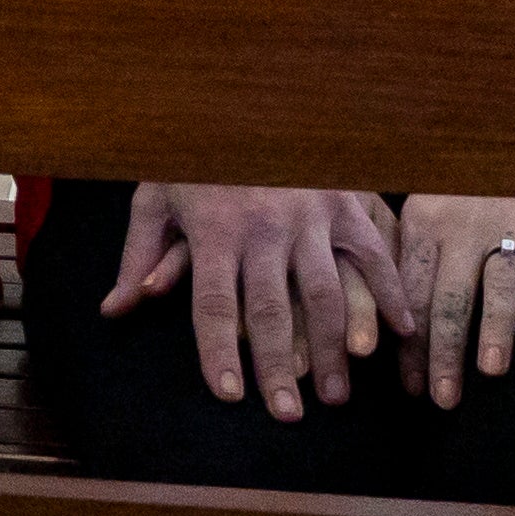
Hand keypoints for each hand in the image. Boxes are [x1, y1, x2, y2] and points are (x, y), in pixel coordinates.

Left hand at [100, 183, 415, 417]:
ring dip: (334, 348)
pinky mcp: (346, 205)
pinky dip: (390, 295)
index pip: (214, 304)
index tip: (229, 395)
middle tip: (287, 415)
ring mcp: (311, 217)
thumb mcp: (156, 198)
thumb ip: (140, 256)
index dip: (219, 351)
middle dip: (279, 367)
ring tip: (336, 395)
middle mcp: (264, 228)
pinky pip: (373, 256)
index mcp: (215, 230)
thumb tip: (114, 310)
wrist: (244, 101)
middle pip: (272, 310)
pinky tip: (400, 335)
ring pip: (327, 293)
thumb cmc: (195, 160)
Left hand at [396, 198, 514, 407]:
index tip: (409, 386)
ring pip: (500, 284)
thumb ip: (411, 259)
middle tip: (442, 398)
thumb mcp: (425, 212)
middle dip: (442, 351)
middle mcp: (462, 227)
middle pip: (449, 298)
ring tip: (491, 370)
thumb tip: (386, 325)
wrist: (509, 139)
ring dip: (495, 328)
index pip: (411, 295)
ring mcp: (509, 224)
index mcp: (423, 226)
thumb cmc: (461, 190)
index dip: (408, 343)